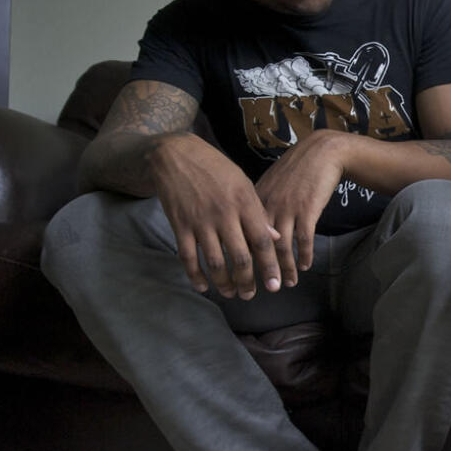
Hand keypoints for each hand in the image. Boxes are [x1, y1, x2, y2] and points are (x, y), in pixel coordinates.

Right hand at [148, 133, 281, 298]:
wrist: (174, 155)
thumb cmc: (215, 169)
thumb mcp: (243, 184)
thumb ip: (258, 212)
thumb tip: (275, 238)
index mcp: (244, 202)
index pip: (262, 241)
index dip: (270, 266)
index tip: (275, 285)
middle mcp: (224, 214)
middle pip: (240, 257)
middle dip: (247, 281)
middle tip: (251, 295)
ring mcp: (200, 221)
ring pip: (215, 262)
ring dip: (224, 282)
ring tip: (231, 293)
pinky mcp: (180, 225)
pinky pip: (188, 257)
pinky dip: (196, 275)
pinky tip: (204, 286)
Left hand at [255, 130, 345, 287]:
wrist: (321, 152)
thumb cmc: (296, 169)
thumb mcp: (271, 183)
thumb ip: (259, 205)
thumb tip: (251, 227)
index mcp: (254, 199)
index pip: (243, 234)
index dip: (243, 256)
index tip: (242, 275)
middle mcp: (267, 205)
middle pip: (260, 244)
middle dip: (261, 270)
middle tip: (262, 288)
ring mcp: (287, 208)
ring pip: (281, 246)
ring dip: (285, 268)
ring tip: (287, 283)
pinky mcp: (307, 209)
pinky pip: (304, 239)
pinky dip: (304, 255)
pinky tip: (305, 266)